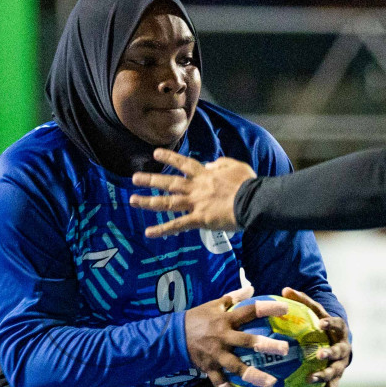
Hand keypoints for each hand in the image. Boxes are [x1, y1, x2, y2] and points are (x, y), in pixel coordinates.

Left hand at [130, 149, 256, 237]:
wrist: (252, 201)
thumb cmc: (247, 184)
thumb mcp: (235, 166)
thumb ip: (221, 163)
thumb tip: (210, 165)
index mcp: (205, 175)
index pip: (183, 164)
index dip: (169, 157)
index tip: (155, 153)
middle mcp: (196, 188)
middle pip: (169, 182)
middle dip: (151, 180)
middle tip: (134, 178)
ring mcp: (195, 204)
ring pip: (167, 202)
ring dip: (149, 201)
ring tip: (133, 200)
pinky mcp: (199, 219)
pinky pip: (178, 225)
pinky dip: (162, 230)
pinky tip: (148, 232)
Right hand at [184, 285, 289, 386]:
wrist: (173, 337)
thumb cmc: (197, 318)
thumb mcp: (214, 304)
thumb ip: (234, 297)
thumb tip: (252, 288)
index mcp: (226, 320)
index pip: (250, 311)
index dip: (267, 308)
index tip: (285, 308)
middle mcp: (223, 338)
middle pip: (247, 342)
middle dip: (266, 345)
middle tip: (285, 349)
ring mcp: (216, 355)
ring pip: (236, 367)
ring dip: (254, 376)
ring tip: (271, 383)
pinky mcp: (209, 368)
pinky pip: (221, 384)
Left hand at [281, 287, 349, 386]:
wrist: (337, 344)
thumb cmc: (321, 327)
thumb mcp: (315, 313)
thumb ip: (302, 302)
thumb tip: (284, 290)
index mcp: (338, 331)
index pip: (337, 325)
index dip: (330, 324)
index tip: (321, 323)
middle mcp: (342, 348)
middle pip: (339, 351)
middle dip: (330, 354)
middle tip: (319, 355)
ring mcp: (340, 365)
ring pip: (335, 372)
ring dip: (324, 376)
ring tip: (311, 379)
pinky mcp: (335, 380)